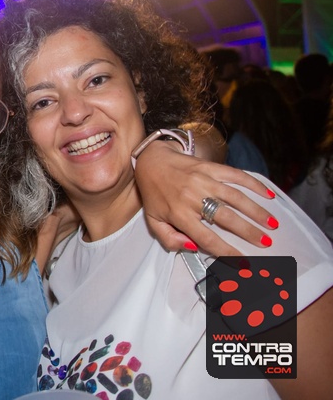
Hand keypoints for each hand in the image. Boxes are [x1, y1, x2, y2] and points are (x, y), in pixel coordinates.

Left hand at [135, 141, 275, 256]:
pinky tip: (267, 194)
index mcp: (179, 214)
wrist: (152, 160)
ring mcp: (203, 181)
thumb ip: (169, 239)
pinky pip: (235, 175)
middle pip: (227, 219)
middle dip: (249, 232)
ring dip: (256, 212)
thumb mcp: (153, 221)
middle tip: (266, 242)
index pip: (207, 238)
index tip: (243, 262)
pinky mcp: (210, 167)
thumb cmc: (154, 193)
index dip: (227, 252)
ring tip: (272, 224)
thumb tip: (192, 248)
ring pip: (236, 198)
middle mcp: (193, 197)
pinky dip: (253, 184)